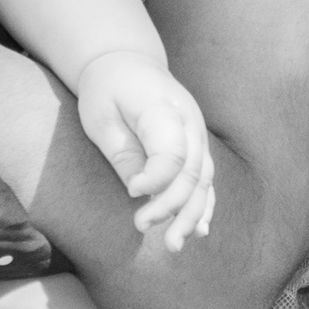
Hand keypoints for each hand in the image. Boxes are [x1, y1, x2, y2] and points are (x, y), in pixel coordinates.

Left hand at [72, 50, 215, 248]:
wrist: (127, 63)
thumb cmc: (108, 89)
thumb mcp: (101, 115)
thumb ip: (123, 152)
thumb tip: (139, 192)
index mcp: (163, 108)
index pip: (172, 152)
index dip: (155, 178)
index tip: (132, 191)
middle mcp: (189, 122)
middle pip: (192, 172)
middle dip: (171, 206)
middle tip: (142, 226)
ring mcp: (198, 134)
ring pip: (204, 180)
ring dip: (190, 214)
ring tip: (174, 245)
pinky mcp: (197, 145)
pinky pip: (207, 179)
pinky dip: (204, 205)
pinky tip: (199, 230)